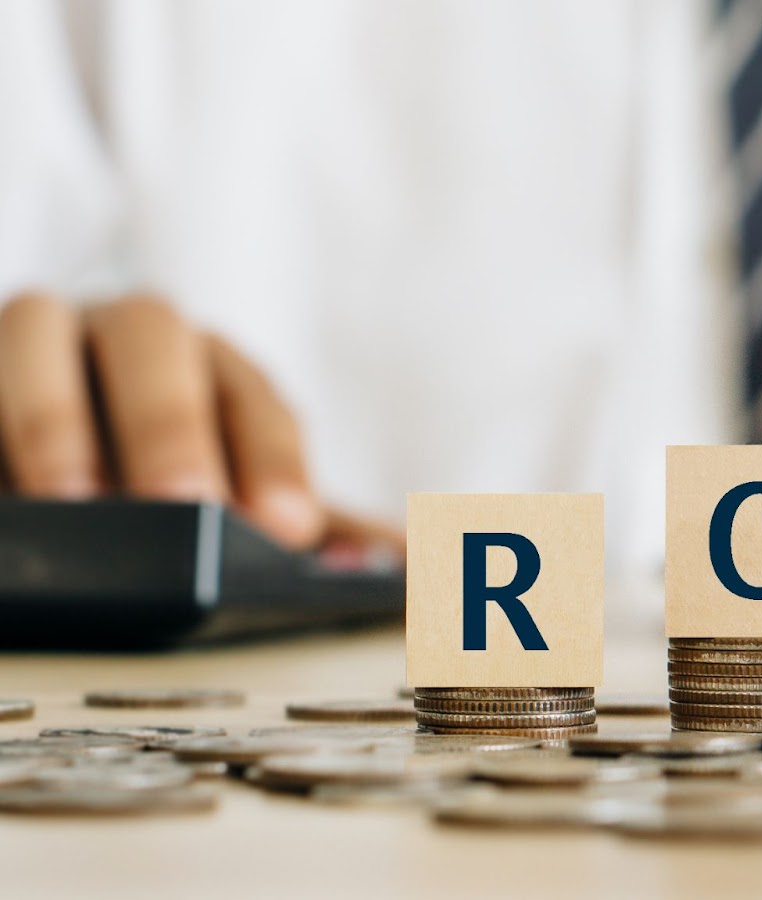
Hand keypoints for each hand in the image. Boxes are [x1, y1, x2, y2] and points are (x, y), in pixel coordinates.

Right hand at [0, 290, 329, 548]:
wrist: (48, 465)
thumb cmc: (163, 487)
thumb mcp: (242, 508)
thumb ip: (326, 537)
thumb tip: (414, 574)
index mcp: (213, 366)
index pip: (255, 397)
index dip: (274, 458)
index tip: (286, 529)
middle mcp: (124, 336)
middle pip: (153, 341)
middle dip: (172, 423)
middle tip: (186, 508)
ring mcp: (33, 343)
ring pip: (37, 333)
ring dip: (54, 416)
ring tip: (73, 503)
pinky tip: (4, 498)